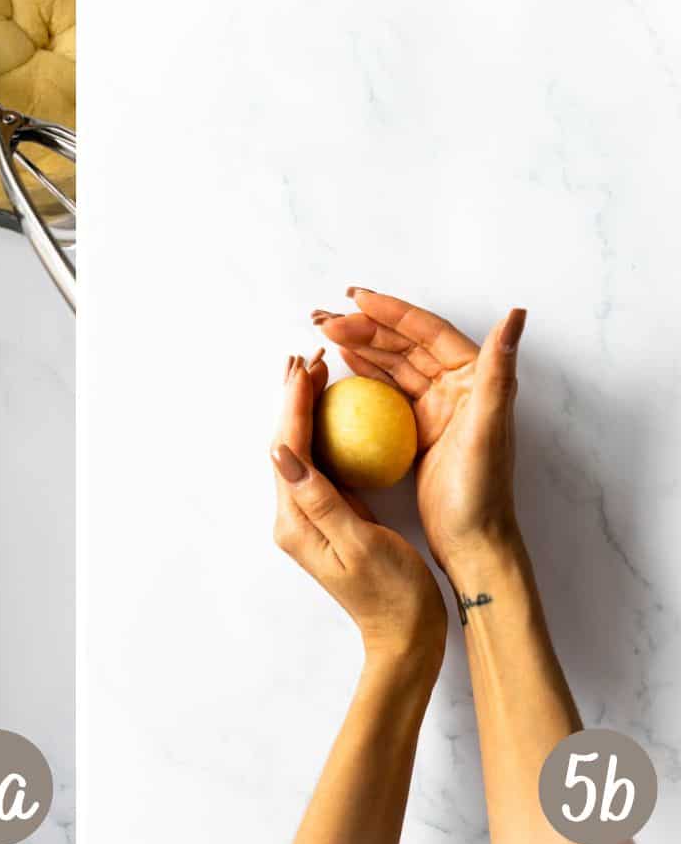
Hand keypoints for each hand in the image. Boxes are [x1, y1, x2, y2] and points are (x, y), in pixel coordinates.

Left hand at [270, 351, 445, 663]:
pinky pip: (319, 465)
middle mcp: (292, 518)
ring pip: (300, 451)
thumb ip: (319, 498)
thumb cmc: (392, 593)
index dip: (294, 404)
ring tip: (314, 372)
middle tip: (307, 356)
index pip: (289, 449)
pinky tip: (336, 413)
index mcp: (296, 522)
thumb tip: (280, 453)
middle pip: (287, 445)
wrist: (404, 636)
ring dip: (305, 411)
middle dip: (294, 399)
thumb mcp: (359, 543)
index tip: (304, 365)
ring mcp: (308, 519)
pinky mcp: (327, 519)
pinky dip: (324, 433)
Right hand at [312, 289, 526, 580]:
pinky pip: (390, 391)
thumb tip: (516, 314)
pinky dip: (367, 373)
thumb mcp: (487, 428)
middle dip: (367, 326)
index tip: (355, 299)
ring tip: (328, 334)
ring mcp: (439, 407)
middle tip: (326, 321)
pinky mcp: (422, 428)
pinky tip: (346, 365)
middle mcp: (459, 386)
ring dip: (363, 345)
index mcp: (476, 378)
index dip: (392, 312)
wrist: (472, 543)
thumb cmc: (480, 492)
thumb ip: (497, 370)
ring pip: (396, 363)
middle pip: (407, 343)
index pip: (429, 332)